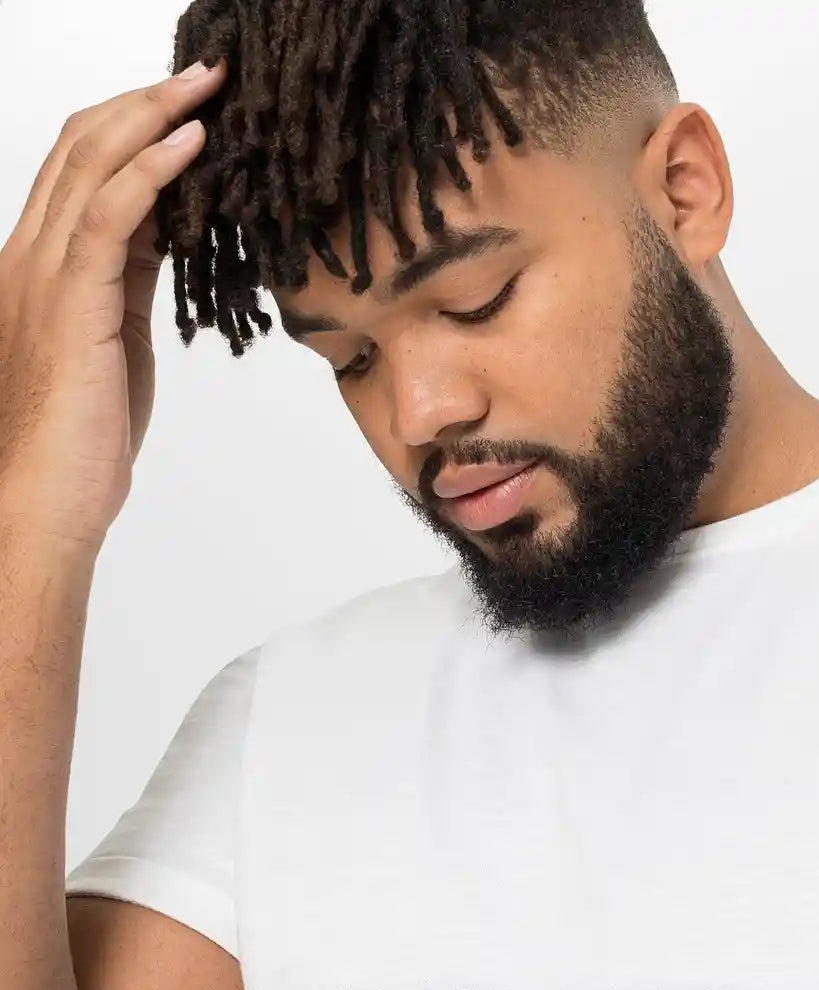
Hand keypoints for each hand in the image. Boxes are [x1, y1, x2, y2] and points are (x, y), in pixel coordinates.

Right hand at [0, 59, 226, 552]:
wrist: (44, 503)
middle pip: (80, 146)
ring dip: (154, 115)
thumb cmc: (76, 442)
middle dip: (145, 101)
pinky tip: (191, 144)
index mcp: (37, 266)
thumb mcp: (109, 345)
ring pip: (90, 163)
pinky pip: (108, 214)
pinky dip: (151, 170)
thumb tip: (161, 242)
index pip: (78, 169)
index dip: (130, 126)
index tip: (187, 105)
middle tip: (208, 75)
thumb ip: (123, 287)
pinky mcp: (70, 302)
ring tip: (210, 88)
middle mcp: (28, 255)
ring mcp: (41, 274)